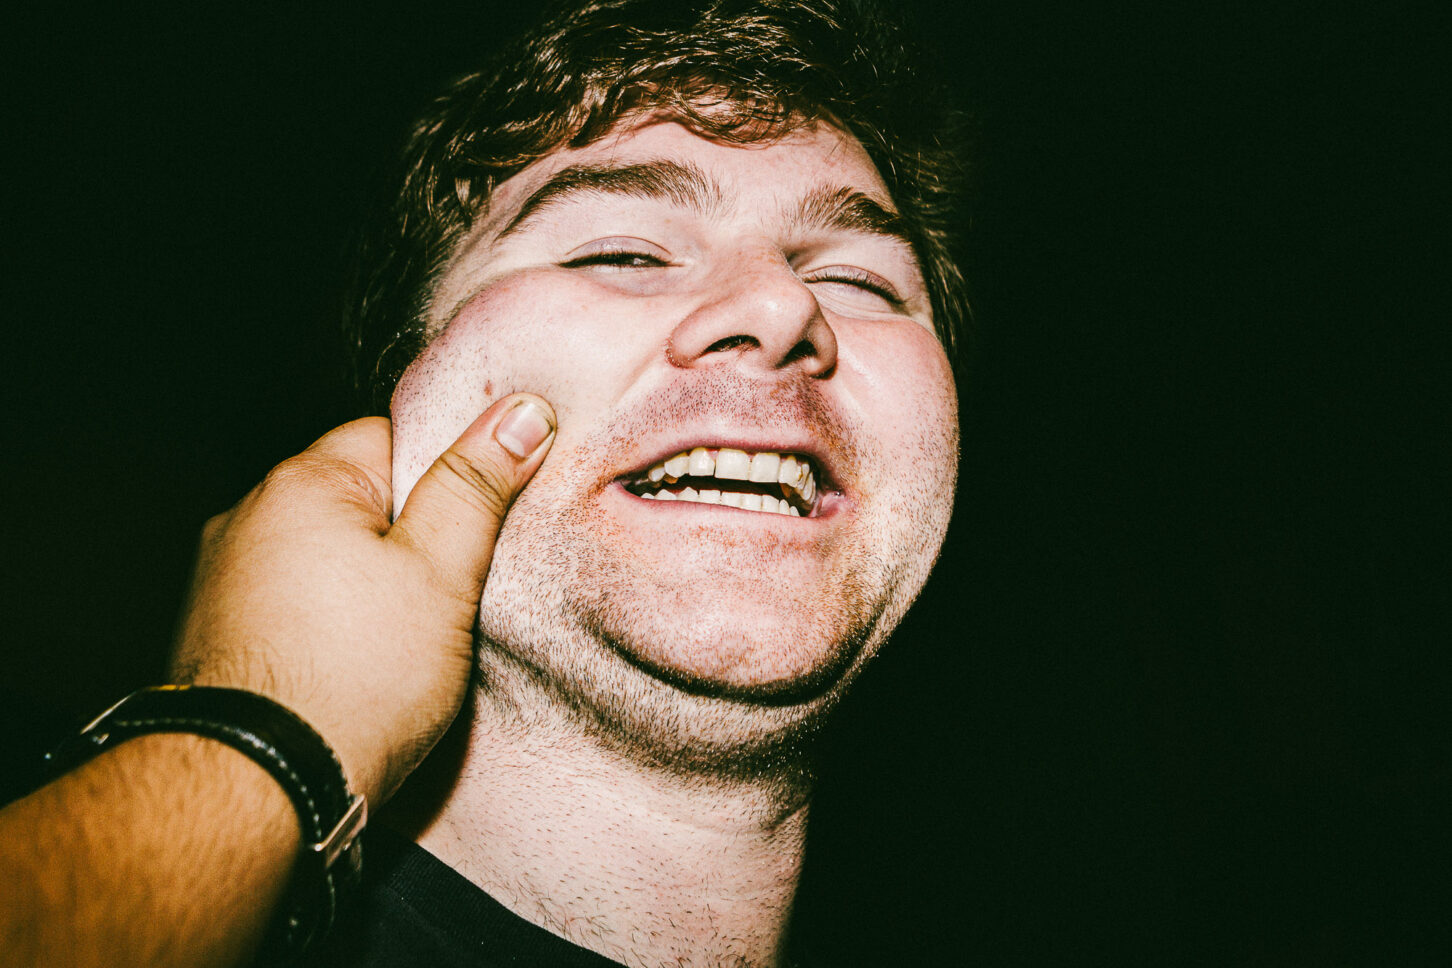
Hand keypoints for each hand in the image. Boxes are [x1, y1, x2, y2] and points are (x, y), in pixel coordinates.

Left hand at [169, 394, 554, 804]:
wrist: (256, 790)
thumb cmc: (352, 680)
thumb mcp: (439, 573)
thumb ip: (476, 487)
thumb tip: (521, 411)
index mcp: (302, 483)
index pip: (393, 439)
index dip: (448, 479)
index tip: (481, 524)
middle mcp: (247, 517)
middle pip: (358, 501)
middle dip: (409, 539)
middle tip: (455, 592)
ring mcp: (221, 581)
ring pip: (324, 559)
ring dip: (365, 585)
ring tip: (407, 642)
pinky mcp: (216, 639)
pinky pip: (291, 608)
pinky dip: (327, 627)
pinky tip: (357, 668)